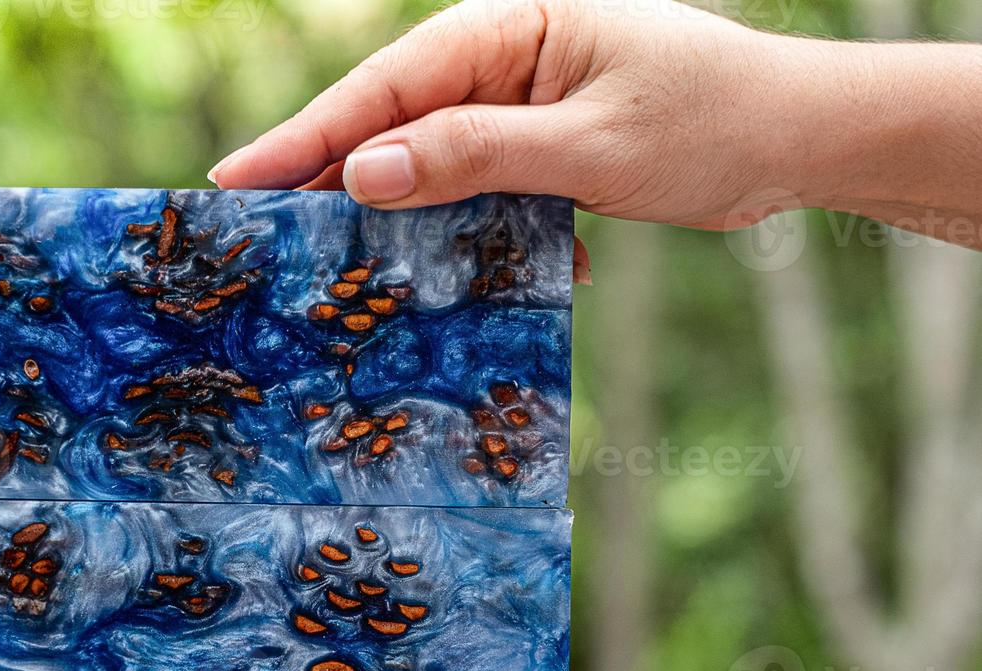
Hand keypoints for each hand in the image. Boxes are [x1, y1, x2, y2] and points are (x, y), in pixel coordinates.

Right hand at [209, 0, 981, 246]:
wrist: (796, 140)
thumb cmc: (709, 122)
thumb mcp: (586, 142)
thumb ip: (475, 154)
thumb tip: (365, 172)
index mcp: (507, 29)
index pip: (384, 86)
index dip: (306, 138)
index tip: (235, 182)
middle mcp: (502, 60)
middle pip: (391, 123)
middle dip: (331, 182)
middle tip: (261, 241)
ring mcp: (518, 105)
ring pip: (427, 163)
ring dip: (393, 220)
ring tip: (333, 272)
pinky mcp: (538, 148)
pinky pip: (474, 190)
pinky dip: (460, 233)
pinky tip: (449, 280)